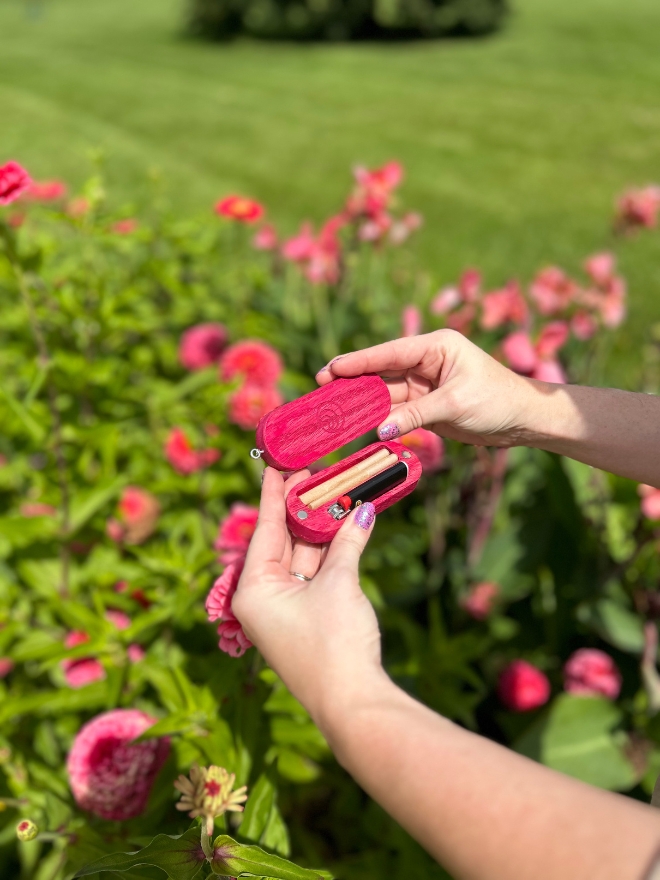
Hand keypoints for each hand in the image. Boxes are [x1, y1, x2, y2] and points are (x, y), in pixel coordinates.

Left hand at [232, 467, 388, 733]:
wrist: (353, 702)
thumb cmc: (334, 643)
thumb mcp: (339, 584)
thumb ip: (347, 543)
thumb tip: (363, 511)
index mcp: (253, 589)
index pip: (263, 529)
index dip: (273, 494)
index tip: (275, 465)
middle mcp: (263, 598)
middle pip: (281, 541)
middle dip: (301, 508)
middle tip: (313, 473)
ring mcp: (285, 610)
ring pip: (301, 558)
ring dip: (320, 530)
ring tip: (335, 492)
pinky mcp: (307, 619)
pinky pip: (315, 575)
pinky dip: (331, 553)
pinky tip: (347, 525)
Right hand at [317, 329, 538, 447]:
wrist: (524, 420)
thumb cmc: (498, 400)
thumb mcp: (455, 404)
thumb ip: (416, 415)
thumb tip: (380, 429)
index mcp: (436, 346)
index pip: (389, 352)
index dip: (358, 361)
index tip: (331, 368)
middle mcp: (427, 361)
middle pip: (382, 372)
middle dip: (353, 381)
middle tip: (320, 388)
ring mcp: (425, 384)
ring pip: (386, 393)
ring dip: (362, 402)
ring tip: (332, 409)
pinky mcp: (426, 405)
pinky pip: (396, 411)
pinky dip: (379, 418)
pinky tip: (358, 424)